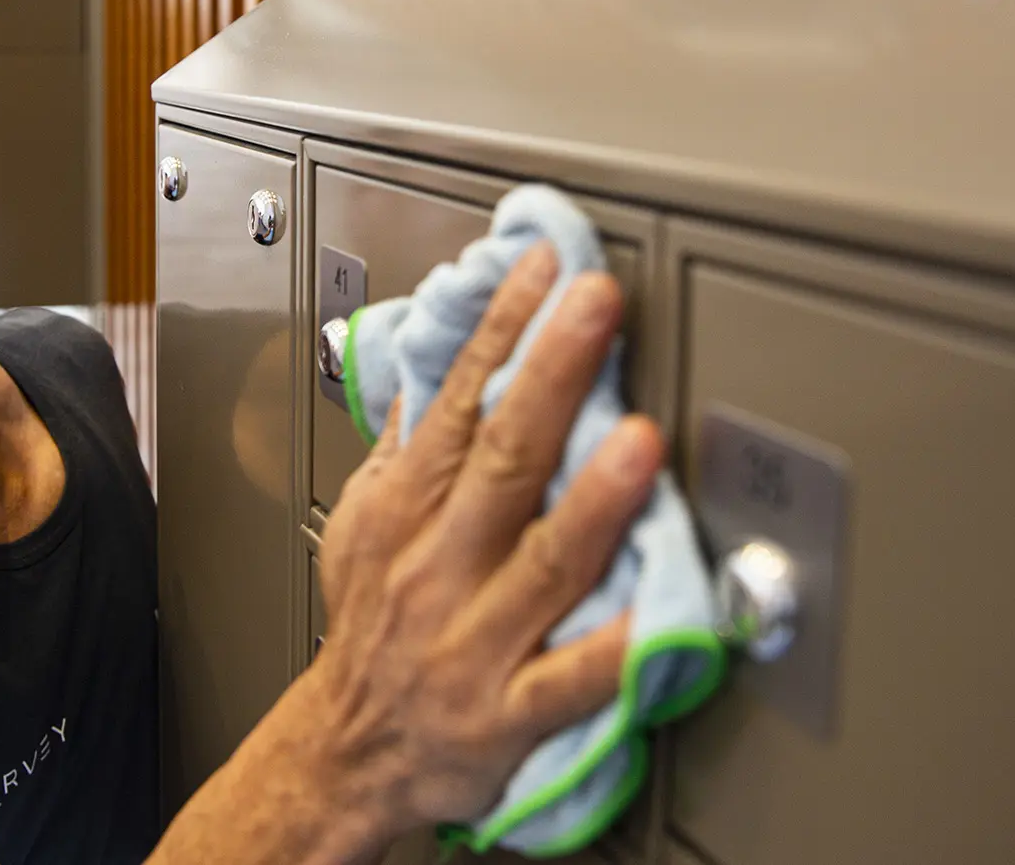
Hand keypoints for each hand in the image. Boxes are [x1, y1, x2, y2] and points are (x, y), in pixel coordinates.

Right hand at [301, 241, 664, 840]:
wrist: (352, 749)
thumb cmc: (370, 627)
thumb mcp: (362, 519)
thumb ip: (406, 442)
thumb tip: (434, 359)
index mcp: (405, 509)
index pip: (457, 401)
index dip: (502, 329)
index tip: (544, 266)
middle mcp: (438, 565)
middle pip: (502, 459)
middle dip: (552, 374)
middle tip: (598, 304)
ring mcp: (476, 639)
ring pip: (543, 561)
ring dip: (593, 499)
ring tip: (639, 438)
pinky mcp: (511, 712)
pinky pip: (572, 680)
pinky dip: (616, 649)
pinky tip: (663, 612)